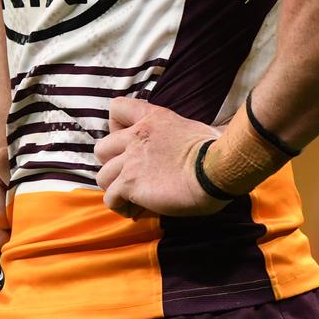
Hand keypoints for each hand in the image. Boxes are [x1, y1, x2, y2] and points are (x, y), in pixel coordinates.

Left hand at [94, 97, 228, 218]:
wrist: (216, 169)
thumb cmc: (215, 150)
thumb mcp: (196, 128)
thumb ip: (185, 131)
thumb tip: (214, 133)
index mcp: (152, 119)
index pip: (117, 108)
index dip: (115, 126)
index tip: (127, 142)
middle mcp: (135, 136)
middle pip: (101, 148)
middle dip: (111, 164)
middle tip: (130, 177)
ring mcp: (130, 160)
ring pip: (102, 177)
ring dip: (115, 189)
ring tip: (133, 199)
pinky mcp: (130, 184)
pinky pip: (110, 199)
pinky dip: (121, 207)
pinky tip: (137, 210)